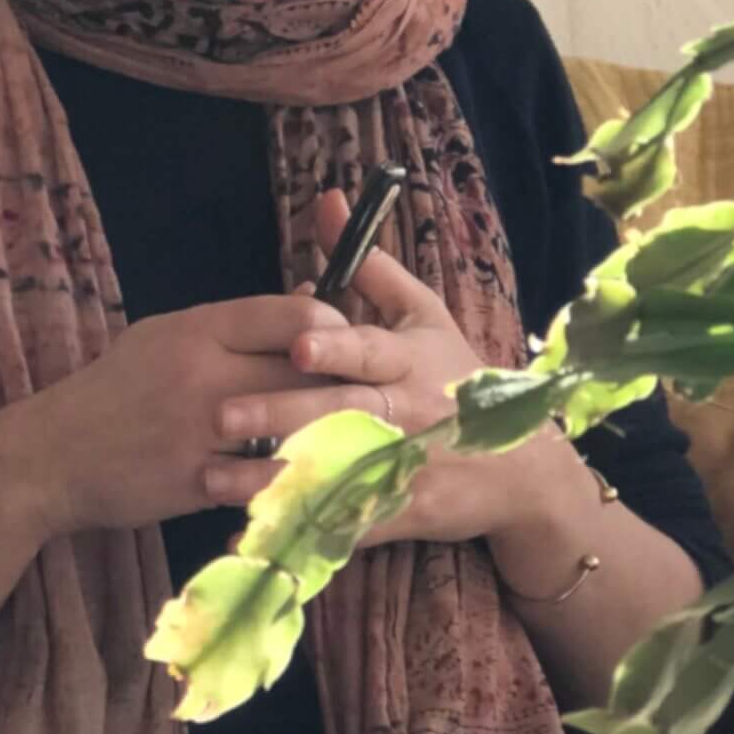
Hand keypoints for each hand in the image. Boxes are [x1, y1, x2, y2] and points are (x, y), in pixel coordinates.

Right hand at [20, 294, 349, 539]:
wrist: (50, 456)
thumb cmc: (116, 390)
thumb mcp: (166, 336)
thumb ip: (237, 323)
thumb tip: (310, 297)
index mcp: (198, 327)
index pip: (295, 316)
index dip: (334, 332)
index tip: (342, 350)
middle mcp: (204, 372)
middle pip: (306, 372)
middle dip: (340, 386)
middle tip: (358, 398)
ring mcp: (200, 431)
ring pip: (296, 427)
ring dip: (326, 434)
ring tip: (345, 438)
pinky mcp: (196, 483)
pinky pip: (266, 480)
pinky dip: (289, 478)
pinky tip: (303, 478)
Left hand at [201, 187, 568, 544]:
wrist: (519, 467)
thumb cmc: (456, 377)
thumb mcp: (425, 315)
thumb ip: (371, 266)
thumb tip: (327, 199)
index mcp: (411, 359)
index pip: (371, 351)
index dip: (336, 349)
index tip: (296, 347)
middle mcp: (409, 413)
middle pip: (341, 414)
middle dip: (281, 416)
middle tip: (221, 416)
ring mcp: (406, 469)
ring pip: (335, 474)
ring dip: (272, 479)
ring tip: (214, 477)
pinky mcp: (402, 515)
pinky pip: (344, 525)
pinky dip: (298, 532)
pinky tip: (249, 534)